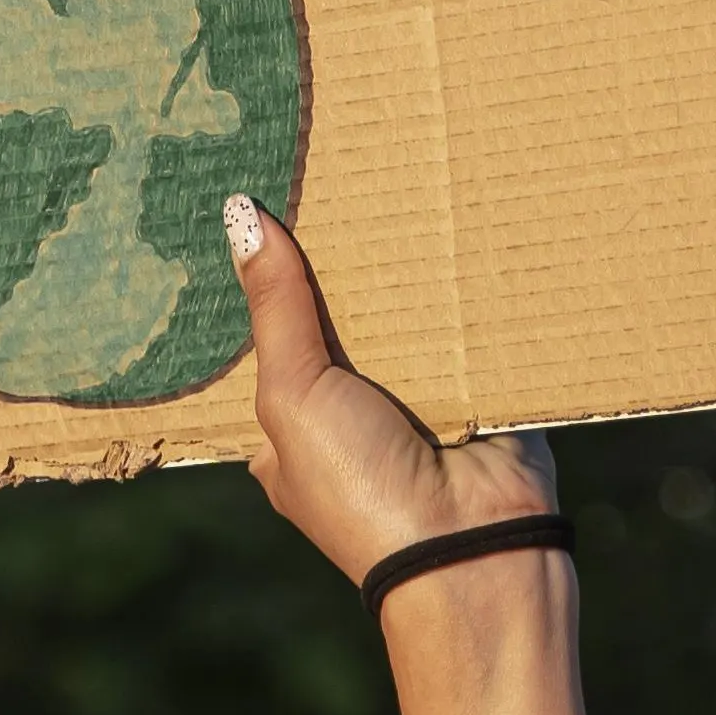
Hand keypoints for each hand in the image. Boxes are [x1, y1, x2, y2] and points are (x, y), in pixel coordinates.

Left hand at [226, 197, 556, 587]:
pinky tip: (454, 214)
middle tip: (325, 169)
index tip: (250, 201)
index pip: (269, 342)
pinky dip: (461, 283)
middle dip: (335, 260)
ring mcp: (416, 398)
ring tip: (391, 170)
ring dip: (402, 265)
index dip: (260, 281)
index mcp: (291, 428)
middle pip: (337, 318)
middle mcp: (350, 414)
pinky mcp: (476, 385)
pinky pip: (462, 321)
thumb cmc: (361, 486)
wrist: (474, 546)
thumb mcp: (294, 396)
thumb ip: (275, 308)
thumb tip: (239, 215)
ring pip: (401, 313)